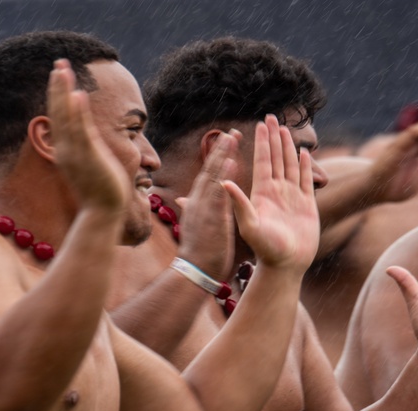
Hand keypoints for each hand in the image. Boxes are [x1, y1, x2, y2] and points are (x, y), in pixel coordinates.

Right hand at [48, 59, 128, 214]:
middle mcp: (66, 149)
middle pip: (58, 112)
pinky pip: (81, 131)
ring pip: (66, 117)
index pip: (59, 118)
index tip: (58, 76)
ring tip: (63, 70)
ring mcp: (75, 153)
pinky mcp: (88, 157)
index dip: (57, 96)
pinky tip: (77, 94)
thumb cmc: (100, 192)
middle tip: (58, 63)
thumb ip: (86, 149)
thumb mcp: (90, 165)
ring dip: (63, 92)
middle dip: (57, 87)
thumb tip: (88, 138)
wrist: (102, 212)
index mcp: (66, 150)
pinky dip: (78, 112)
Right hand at [171, 131, 239, 277]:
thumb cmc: (199, 252)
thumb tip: (183, 198)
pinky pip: (219, 192)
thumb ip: (191, 208)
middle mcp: (198, 201)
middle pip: (210, 169)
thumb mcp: (193, 225)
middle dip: (221, 150)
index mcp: (197, 202)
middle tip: (233, 133)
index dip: (216, 158)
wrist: (194, 271)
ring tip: (233, 138)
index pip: (208, 175)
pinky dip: (224, 176)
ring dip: (223, 155)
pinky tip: (232, 162)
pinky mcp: (211, 217)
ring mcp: (203, 207)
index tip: (226, 144)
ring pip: (214, 176)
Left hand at [225, 115, 318, 272]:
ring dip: (287, 147)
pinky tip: (304, 153)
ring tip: (286, 129)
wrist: (285, 266)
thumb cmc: (266, 250)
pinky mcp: (306, 205)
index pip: (262, 161)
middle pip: (274, 158)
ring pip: (289, 165)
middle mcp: (276, 192)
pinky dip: (304, 166)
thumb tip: (223, 182)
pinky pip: (304, 180)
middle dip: (273, 138)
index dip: (261, 142)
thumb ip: (239, 203)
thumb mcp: (249, 225)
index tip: (260, 123)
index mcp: (262, 193)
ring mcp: (291, 197)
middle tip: (272, 116)